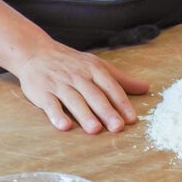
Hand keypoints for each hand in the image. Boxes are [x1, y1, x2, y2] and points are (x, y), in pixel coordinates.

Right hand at [14, 40, 148, 134]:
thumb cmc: (71, 63)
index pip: (110, 87)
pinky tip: (64, 126)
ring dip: (84, 115)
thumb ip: (121, 79)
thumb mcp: (97, 66)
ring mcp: (60, 84)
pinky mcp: (43, 93)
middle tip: (117, 127)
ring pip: (74, 100)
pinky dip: (57, 115)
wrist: (35, 52)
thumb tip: (146, 87)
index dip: (121, 103)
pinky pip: (51, 105)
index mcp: (93, 69)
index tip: (132, 118)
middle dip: (106, 111)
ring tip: (95, 130)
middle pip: (94, 95)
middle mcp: (78, 76)